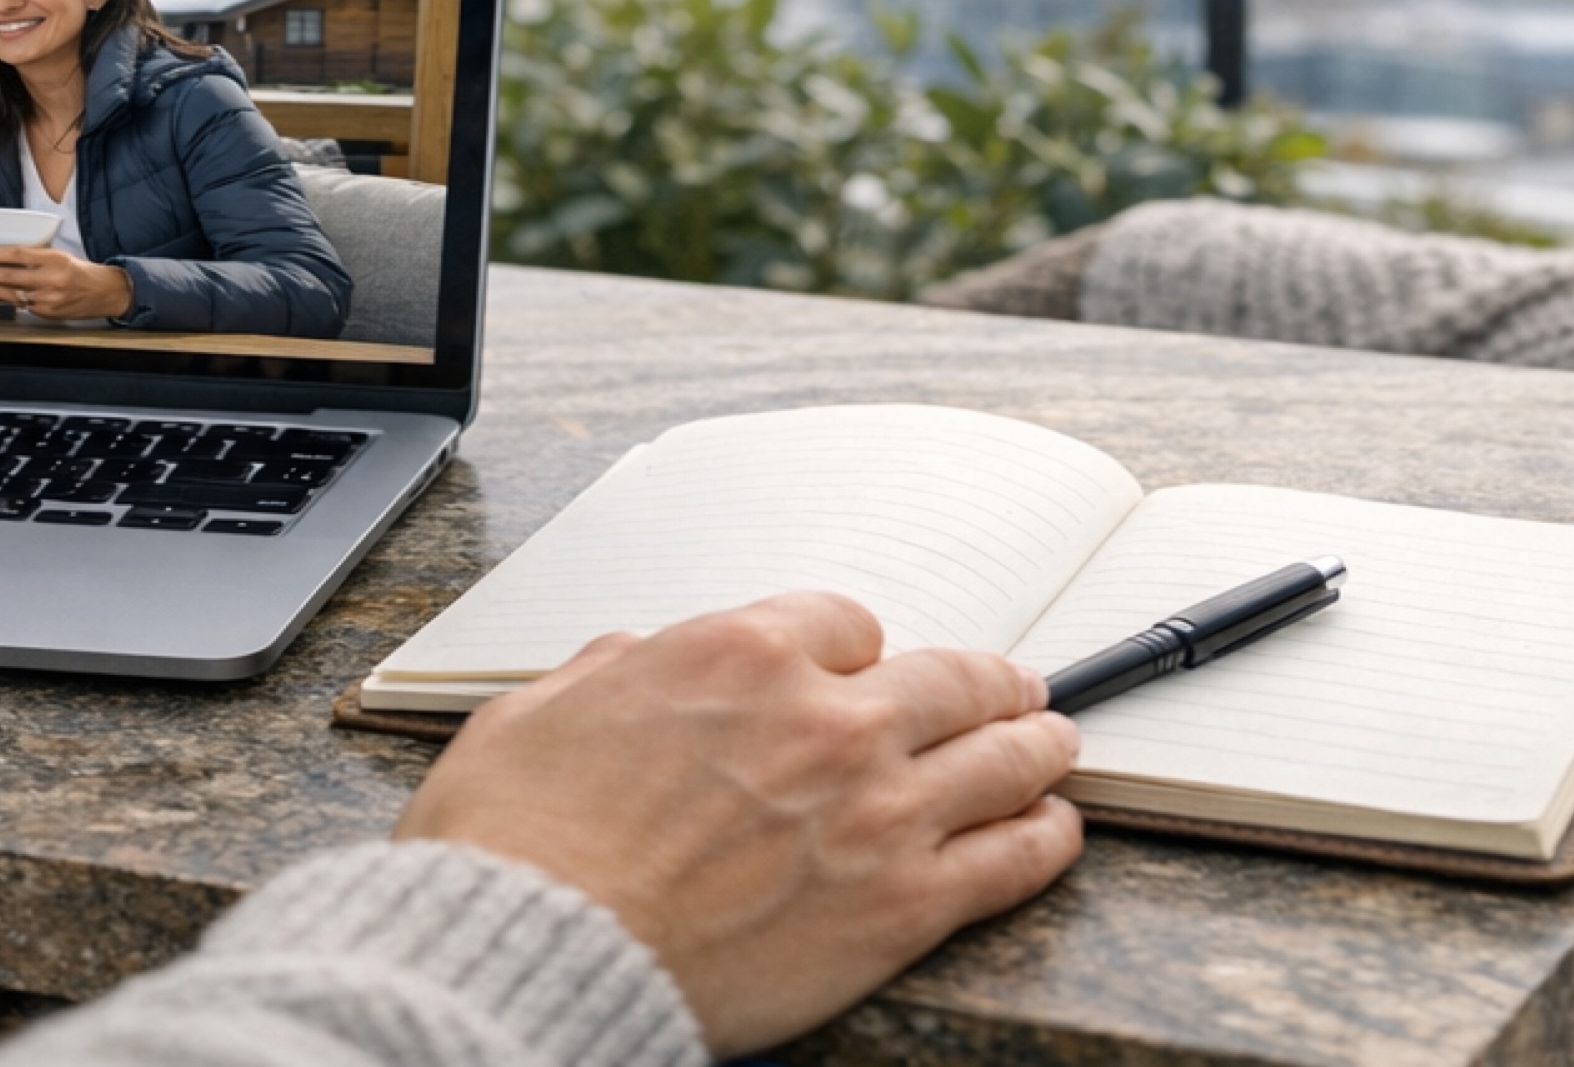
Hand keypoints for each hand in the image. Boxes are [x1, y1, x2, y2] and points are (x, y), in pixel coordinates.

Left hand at [0, 244, 133, 318]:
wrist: (105, 293)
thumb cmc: (80, 270)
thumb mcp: (59, 255)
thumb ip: (34, 256)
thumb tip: (1, 255)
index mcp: (54, 259)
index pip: (15, 254)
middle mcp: (50, 279)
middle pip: (8, 275)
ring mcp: (47, 299)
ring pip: (10, 293)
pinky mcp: (46, 313)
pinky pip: (19, 304)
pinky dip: (3, 297)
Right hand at [390, 592, 1079, 1053]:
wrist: (540, 950)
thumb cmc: (517, 839)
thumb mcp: (533, 713)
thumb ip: (601, 674)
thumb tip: (630, 660)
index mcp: (735, 655)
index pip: (844, 623)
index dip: (857, 648)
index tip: (865, 668)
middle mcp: (824, 718)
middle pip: (947, 677)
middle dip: (983, 681)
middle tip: (1009, 688)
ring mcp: (876, 811)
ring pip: (1001, 756)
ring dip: (1038, 744)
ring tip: (1056, 744)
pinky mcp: (903, 906)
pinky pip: (1012, 858)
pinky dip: (1046, 837)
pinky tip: (1056, 829)